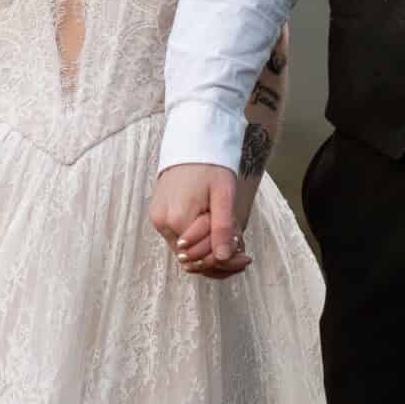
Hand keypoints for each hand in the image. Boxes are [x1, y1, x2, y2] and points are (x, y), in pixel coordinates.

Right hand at [150, 163, 249, 279]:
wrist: (191, 144)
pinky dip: (198, 243)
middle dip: (219, 259)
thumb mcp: (224, 195)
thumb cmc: (211, 166)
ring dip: (209, 252)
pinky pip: (180, 240)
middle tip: (244, 254)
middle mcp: (162, 223)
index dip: (225, 260)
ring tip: (232, 244)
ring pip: (186, 252)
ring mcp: (158, 221)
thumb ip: (222, 227)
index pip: (202, 256)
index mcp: (178, 219)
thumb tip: (222, 257)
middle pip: (193, 258)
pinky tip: (216, 236)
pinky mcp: (159, 217)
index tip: (246, 256)